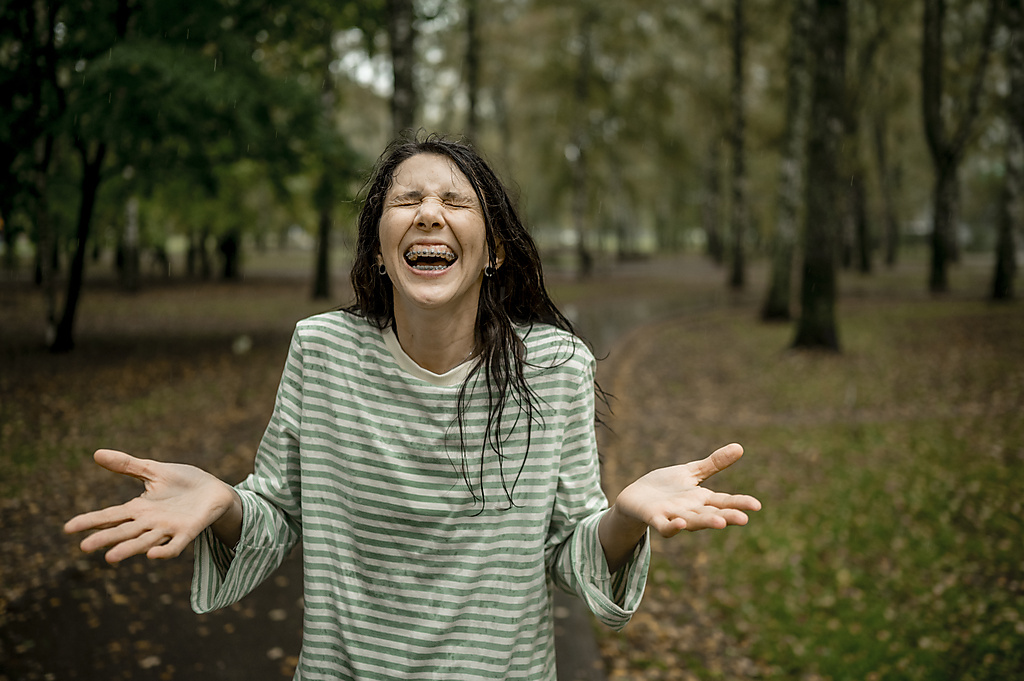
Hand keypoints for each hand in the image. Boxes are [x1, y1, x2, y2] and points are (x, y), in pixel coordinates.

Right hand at [64, 449, 239, 563]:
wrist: (215, 491)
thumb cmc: (184, 483)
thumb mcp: (154, 471)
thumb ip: (127, 466)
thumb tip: (95, 453)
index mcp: (139, 509)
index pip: (110, 516)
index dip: (91, 521)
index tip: (68, 528)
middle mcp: (150, 522)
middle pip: (124, 531)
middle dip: (105, 539)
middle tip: (84, 547)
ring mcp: (169, 529)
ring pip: (145, 541)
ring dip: (129, 549)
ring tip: (110, 558)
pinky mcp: (188, 532)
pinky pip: (175, 545)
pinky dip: (164, 551)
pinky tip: (152, 555)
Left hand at [612, 443, 761, 538]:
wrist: (635, 497)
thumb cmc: (665, 487)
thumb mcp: (691, 472)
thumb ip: (714, 463)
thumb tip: (740, 447)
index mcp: (700, 499)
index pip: (724, 502)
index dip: (739, 504)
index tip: (756, 505)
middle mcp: (689, 510)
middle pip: (710, 514)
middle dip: (726, 517)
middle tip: (743, 519)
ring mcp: (672, 515)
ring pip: (691, 521)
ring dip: (704, 522)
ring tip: (720, 523)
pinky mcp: (654, 517)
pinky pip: (664, 525)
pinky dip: (672, 527)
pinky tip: (679, 524)